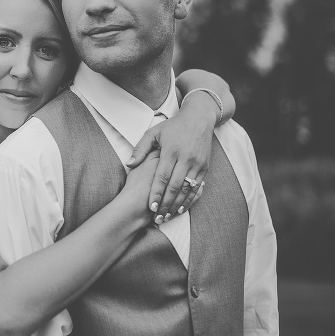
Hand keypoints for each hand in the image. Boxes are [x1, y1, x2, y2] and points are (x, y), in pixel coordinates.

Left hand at [126, 102, 214, 223]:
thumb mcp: (154, 132)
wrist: (199, 118)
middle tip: (158, 217)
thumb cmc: (173, 126)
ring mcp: (197, 163)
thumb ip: (140, 148)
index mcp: (171, 151)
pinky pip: (198, 187)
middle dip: (166, 204)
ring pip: (187, 189)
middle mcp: (185, 158)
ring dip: (178, 205)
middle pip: (175, 187)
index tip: (150, 206)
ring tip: (168, 217)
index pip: (162, 177)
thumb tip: (129, 164)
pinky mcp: (205, 166)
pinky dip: (190, 199)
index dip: (156, 193)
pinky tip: (182, 208)